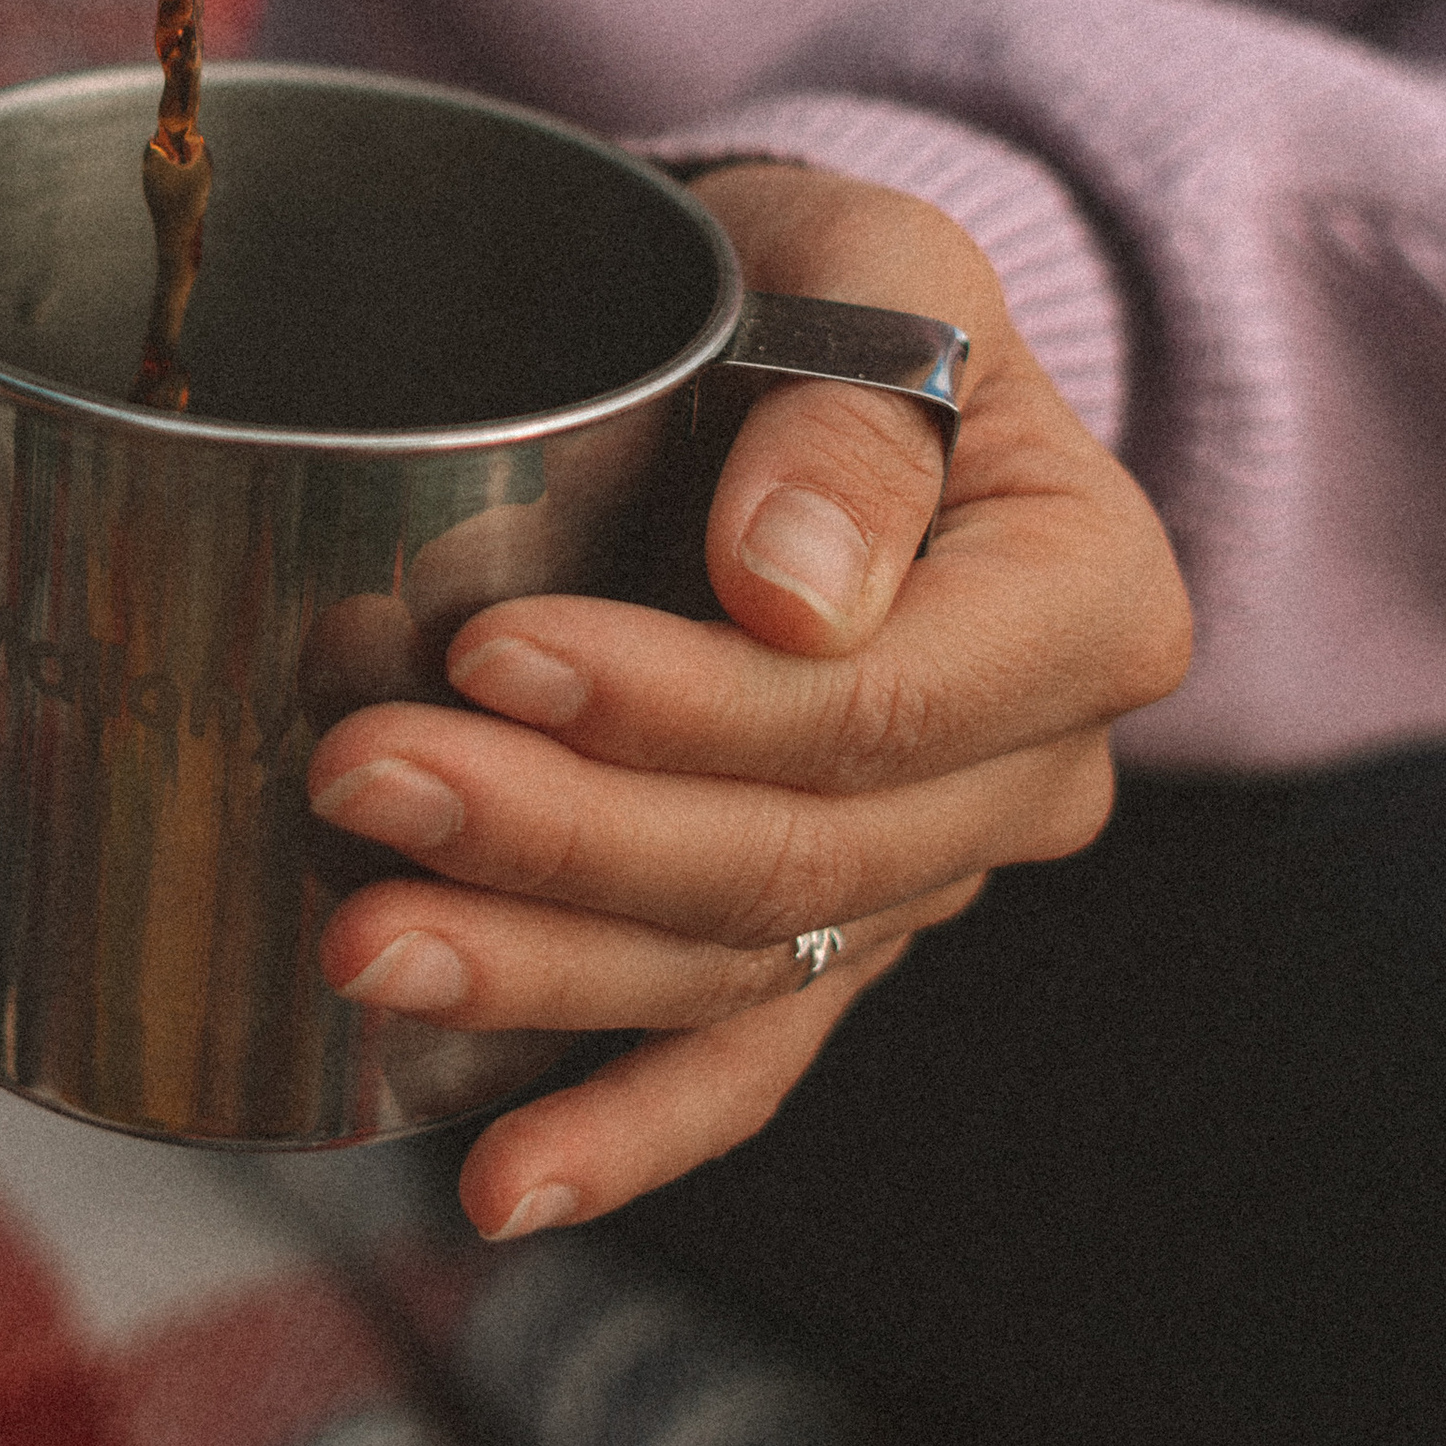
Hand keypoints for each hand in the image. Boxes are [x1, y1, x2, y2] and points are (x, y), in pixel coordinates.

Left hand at [306, 159, 1190, 1238]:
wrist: (803, 341)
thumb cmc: (828, 284)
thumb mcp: (864, 261)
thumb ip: (849, 415)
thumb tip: (791, 593)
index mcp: (1087, 604)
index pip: (879, 708)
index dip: (684, 707)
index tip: (489, 649)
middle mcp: (1030, 773)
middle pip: (792, 856)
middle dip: (560, 837)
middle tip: (359, 777)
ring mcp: (923, 875)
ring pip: (734, 967)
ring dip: (538, 977)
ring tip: (360, 938)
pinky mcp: (818, 938)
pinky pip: (740, 1060)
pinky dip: (621, 1133)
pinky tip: (496, 1183)